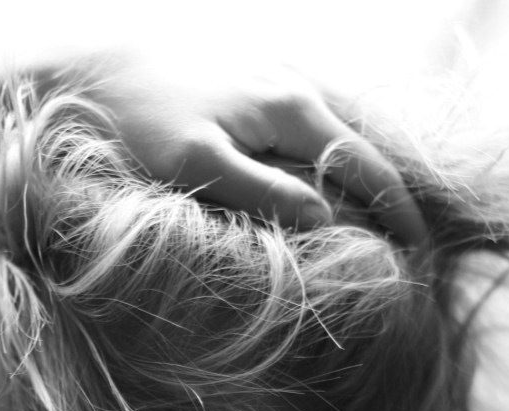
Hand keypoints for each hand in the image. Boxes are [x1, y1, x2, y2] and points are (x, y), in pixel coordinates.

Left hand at [87, 49, 425, 243]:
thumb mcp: (197, 165)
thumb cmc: (136, 122)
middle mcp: (293, 81)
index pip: (365, 164)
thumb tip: (327, 215)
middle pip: (364, 140)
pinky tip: (332, 161)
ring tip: (385, 208)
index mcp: (290, 106)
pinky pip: (312, 111)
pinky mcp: (250, 73)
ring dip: (367, 165)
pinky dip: (335, 141)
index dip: (398, 208)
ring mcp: (273, 71)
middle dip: (394, 189)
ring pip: (341, 122)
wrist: (88, 64)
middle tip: (415, 236)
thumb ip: (263, 191)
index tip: (421, 249)